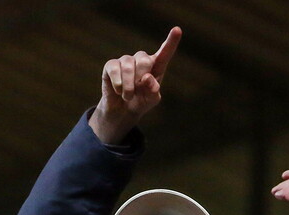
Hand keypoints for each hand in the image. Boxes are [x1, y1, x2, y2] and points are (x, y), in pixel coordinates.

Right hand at [89, 26, 181, 143]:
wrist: (122, 111)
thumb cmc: (141, 102)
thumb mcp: (151, 100)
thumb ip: (153, 91)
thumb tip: (147, 77)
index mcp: (156, 67)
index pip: (165, 53)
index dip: (171, 41)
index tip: (177, 30)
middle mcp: (141, 60)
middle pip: (145, 61)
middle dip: (141, 79)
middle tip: (137, 91)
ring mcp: (126, 61)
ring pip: (128, 66)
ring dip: (129, 87)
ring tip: (128, 96)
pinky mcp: (111, 65)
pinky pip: (114, 69)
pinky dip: (118, 84)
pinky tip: (118, 91)